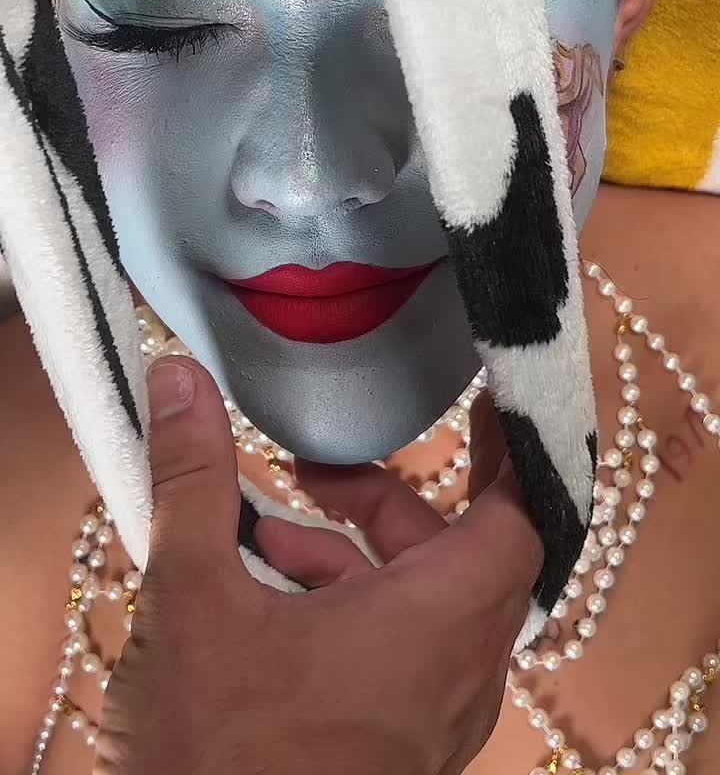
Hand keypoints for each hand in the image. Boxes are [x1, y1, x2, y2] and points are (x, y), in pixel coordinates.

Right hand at [96, 359, 540, 774]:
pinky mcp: (400, 752)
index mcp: (434, 625)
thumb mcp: (195, 600)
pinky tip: (270, 603)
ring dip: (361, 559)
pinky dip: (354, 612)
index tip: (486, 400)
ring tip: (270, 535)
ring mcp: (432, 723)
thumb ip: (194, 480)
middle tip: (321, 472)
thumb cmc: (222, 755)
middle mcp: (455, 675)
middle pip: (461, 555)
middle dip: (390, 502)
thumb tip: (180, 377)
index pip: (517, 520)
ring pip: (427, 610)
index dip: (508, 453)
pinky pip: (404, 659)